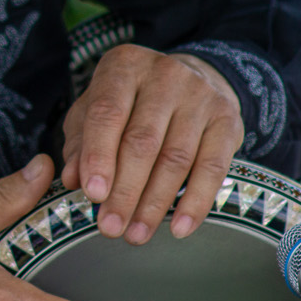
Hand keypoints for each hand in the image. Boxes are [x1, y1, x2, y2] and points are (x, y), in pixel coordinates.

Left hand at [61, 44, 242, 244]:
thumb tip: (72, 180)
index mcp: (123, 66)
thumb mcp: (96, 110)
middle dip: (124, 191)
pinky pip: (213, 168)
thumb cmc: (132, 102)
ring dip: (154, 204)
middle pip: (142, 142)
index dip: (98, 156)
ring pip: (175, 159)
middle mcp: (164, 75)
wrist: (195, 78)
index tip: (92, 194)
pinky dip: (195, 202)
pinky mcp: (228, 119)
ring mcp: (200, 95)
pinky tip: (180, 228)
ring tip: (136, 234)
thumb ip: (81, 142)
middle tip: (110, 228)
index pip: (107, 113)